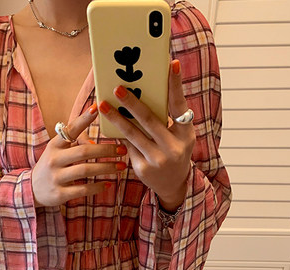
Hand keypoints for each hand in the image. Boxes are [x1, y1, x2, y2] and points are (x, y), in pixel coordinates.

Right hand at [31, 105, 126, 206]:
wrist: (32, 189)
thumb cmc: (52, 165)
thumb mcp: (58, 151)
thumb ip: (75, 143)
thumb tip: (96, 141)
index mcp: (54, 146)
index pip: (70, 130)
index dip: (83, 119)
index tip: (97, 108)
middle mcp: (54, 160)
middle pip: (83, 152)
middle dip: (106, 149)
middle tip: (122, 149)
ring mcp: (56, 177)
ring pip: (85, 170)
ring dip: (106, 168)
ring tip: (122, 166)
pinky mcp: (59, 194)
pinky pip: (83, 190)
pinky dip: (98, 187)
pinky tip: (109, 184)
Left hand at [98, 59, 195, 209]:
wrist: (173, 184)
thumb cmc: (174, 151)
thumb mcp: (178, 136)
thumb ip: (167, 118)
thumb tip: (146, 91)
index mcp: (186, 134)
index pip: (180, 105)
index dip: (176, 85)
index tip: (172, 64)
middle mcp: (174, 147)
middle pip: (150, 120)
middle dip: (132, 103)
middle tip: (118, 88)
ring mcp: (157, 160)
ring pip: (133, 134)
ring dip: (116, 118)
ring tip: (103, 105)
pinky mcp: (143, 169)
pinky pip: (127, 146)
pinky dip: (118, 134)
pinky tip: (107, 124)